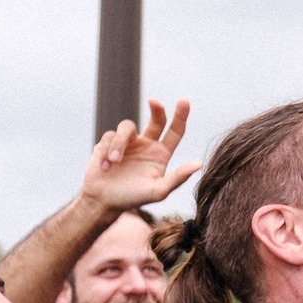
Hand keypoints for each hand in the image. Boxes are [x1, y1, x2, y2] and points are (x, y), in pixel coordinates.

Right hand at [83, 99, 198, 214]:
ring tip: (114, 162)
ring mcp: (128, 143)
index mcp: (161, 154)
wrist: (103, 201)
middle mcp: (147, 145)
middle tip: (154, 101)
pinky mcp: (109, 142)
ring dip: (119, 143)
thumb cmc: (132, 198)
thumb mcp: (157, 191)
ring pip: (127, 127)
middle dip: (157, 108)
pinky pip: (109, 136)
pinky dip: (107, 152)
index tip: (184, 101)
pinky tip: (104, 167)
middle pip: (156, 120)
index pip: (175, 132)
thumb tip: (199, 164)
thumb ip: (177, 178)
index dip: (181, 116)